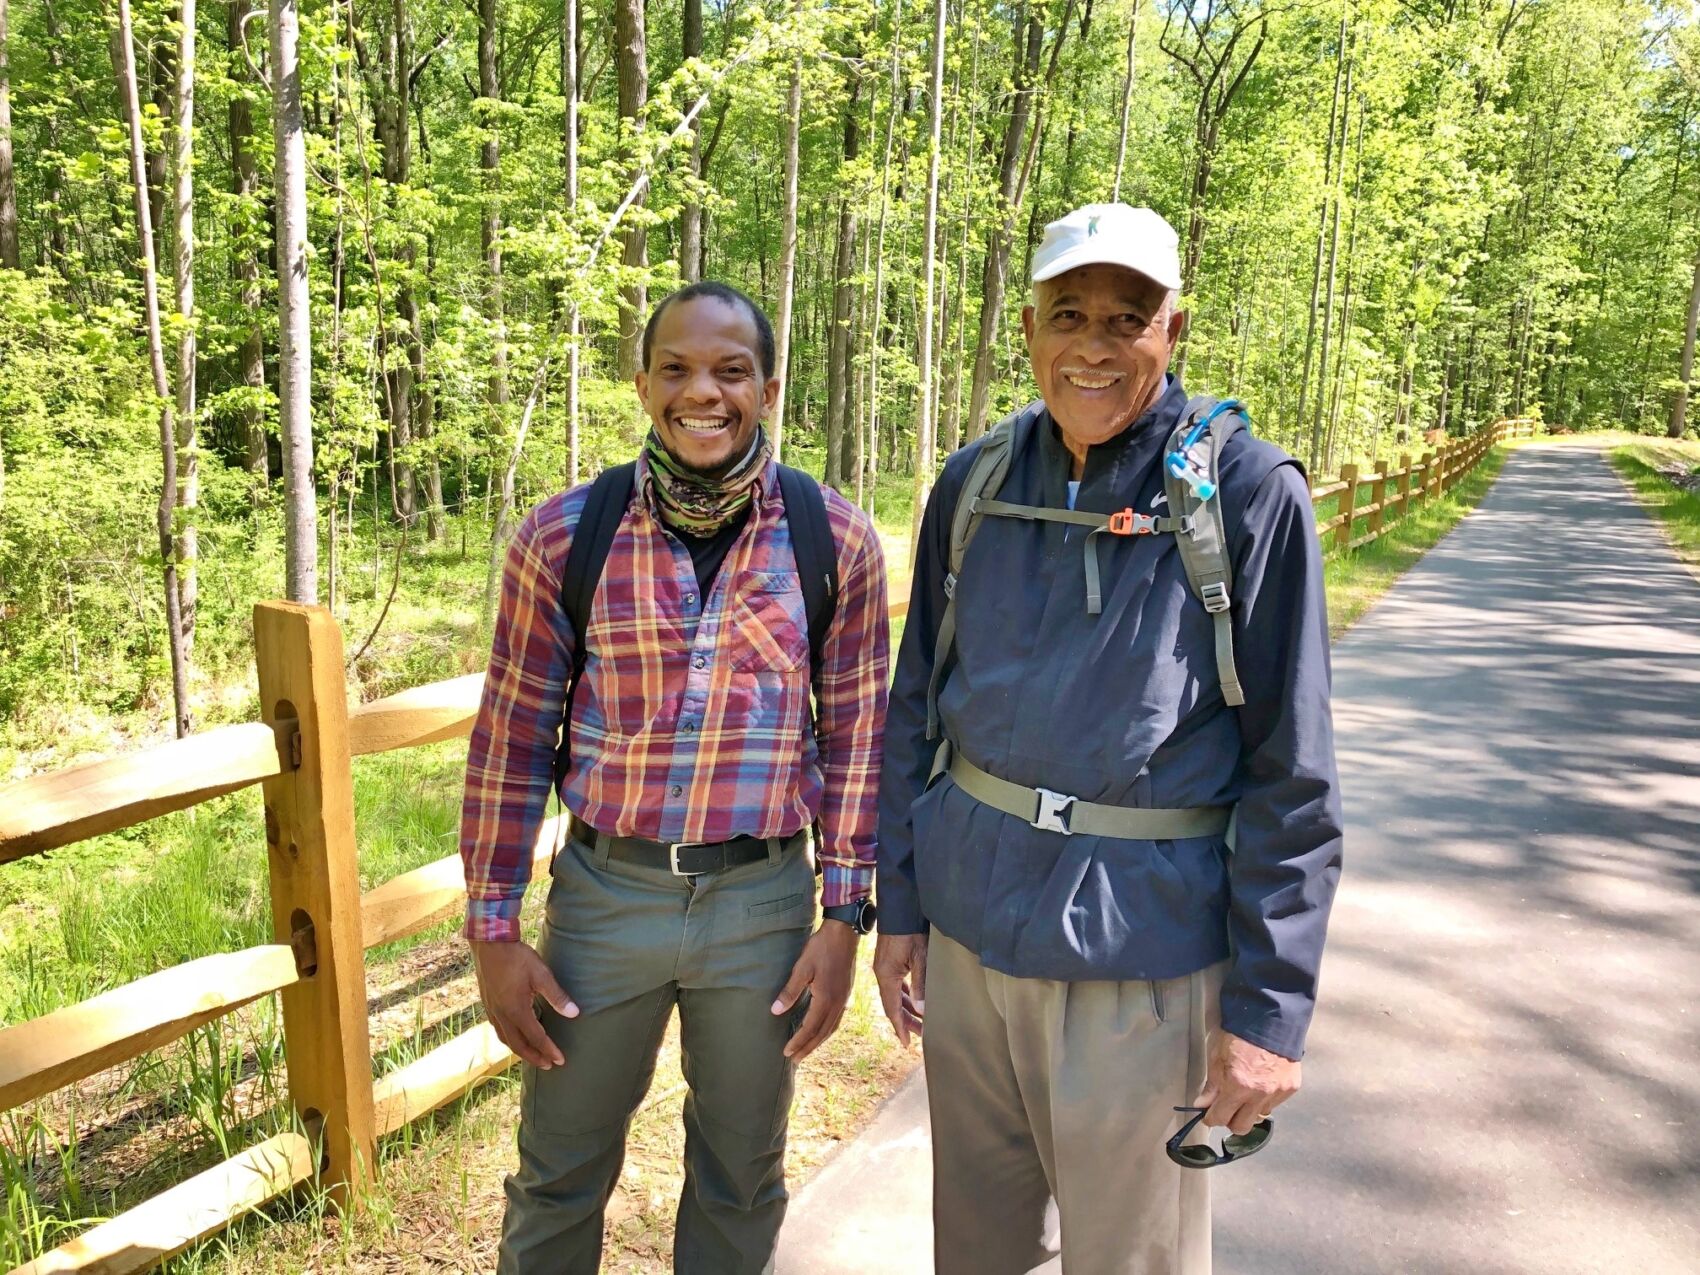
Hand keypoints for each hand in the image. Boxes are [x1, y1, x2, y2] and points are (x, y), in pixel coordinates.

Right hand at [470, 938, 578, 1069]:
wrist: (489, 943)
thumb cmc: (516, 957)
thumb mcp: (541, 974)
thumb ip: (557, 996)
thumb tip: (574, 1013)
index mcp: (516, 1010)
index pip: (536, 1037)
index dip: (549, 1050)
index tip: (560, 1060)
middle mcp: (501, 1015)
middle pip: (518, 1044)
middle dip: (534, 1057)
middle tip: (548, 1065)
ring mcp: (492, 1010)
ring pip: (506, 1038)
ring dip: (520, 1050)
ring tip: (532, 1055)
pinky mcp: (487, 1003)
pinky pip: (498, 1028)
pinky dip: (508, 1038)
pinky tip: (514, 1034)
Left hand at [770, 921, 858, 1060]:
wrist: (844, 934)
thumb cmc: (821, 948)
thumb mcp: (802, 967)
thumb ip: (790, 991)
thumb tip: (776, 1011)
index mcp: (826, 999)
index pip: (810, 1028)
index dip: (798, 1042)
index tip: (787, 1052)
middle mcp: (837, 1003)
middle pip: (822, 1033)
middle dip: (808, 1047)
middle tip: (794, 1060)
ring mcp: (844, 999)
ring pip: (831, 1027)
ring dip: (818, 1041)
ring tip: (806, 1050)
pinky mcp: (845, 993)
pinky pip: (836, 1019)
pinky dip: (827, 1030)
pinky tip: (821, 1030)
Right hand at [872, 932, 926, 1047]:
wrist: (899, 907)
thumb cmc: (910, 930)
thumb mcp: (919, 957)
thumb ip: (920, 984)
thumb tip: (922, 1009)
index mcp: (886, 976)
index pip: (892, 1009)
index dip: (900, 1027)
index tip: (906, 1043)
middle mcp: (883, 974)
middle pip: (893, 1004)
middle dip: (906, 1021)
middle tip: (920, 1035)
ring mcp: (885, 967)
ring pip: (896, 994)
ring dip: (907, 1008)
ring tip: (921, 1020)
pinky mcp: (889, 961)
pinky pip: (897, 984)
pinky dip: (906, 995)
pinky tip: (914, 999)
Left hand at [1196, 1031, 1299, 1134]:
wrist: (1271, 1019)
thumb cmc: (1239, 1035)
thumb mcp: (1217, 1056)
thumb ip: (1212, 1085)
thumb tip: (1202, 1105)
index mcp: (1238, 1086)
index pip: (1220, 1117)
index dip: (1211, 1118)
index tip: (1208, 1115)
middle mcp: (1259, 1095)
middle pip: (1242, 1127)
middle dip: (1230, 1120)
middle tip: (1226, 1108)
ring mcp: (1277, 1093)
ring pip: (1259, 1116)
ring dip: (1249, 1110)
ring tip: (1246, 1093)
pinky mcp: (1291, 1089)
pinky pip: (1274, 1104)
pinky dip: (1265, 1099)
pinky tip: (1261, 1084)